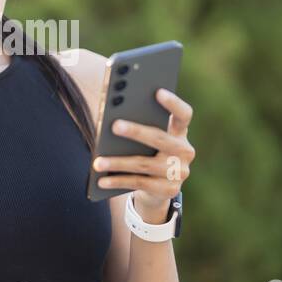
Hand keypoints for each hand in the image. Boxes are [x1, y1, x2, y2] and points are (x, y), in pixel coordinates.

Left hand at [92, 88, 194, 223]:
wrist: (158, 190)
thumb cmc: (147, 154)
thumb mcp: (148, 140)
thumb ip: (139, 126)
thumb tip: (111, 119)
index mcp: (180, 132)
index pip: (183, 114)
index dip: (173, 103)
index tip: (158, 92)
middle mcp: (184, 151)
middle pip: (160, 138)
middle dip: (136, 131)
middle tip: (114, 126)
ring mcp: (179, 172)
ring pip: (144, 164)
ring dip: (118, 162)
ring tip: (97, 162)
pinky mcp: (169, 190)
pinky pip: (139, 183)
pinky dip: (118, 181)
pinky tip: (101, 180)